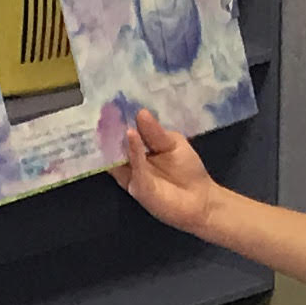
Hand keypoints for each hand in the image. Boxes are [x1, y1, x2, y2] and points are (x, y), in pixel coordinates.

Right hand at [106, 108, 222, 234]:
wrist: (201, 201)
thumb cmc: (188, 171)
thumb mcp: (173, 143)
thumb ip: (156, 132)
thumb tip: (140, 112)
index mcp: (138, 151)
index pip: (124, 134)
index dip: (118, 120)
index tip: (111, 103)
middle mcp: (131, 164)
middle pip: (115, 145)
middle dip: (110, 129)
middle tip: (104, 108)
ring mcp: (132, 176)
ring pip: (119, 156)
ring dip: (115, 139)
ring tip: (112, 118)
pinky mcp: (139, 187)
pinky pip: (134, 167)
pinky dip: (133, 151)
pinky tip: (131, 135)